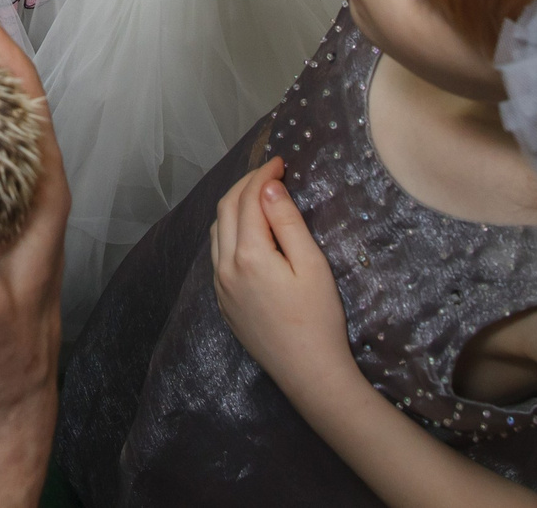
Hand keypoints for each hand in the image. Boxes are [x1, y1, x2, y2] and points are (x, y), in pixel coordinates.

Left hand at [209, 158, 354, 399]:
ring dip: (234, 206)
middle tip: (271, 172)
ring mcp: (221, 287)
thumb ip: (287, 223)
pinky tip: (248, 231)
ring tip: (260, 195)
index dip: (263, 175)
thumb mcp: (311, 265)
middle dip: (246, 184)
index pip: (248, 199)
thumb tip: (268, 188)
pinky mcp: (223, 302)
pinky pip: (218, 254)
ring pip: (217, 231)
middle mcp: (225, 267)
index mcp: (248, 255)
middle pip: (226, 210)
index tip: (281, 162)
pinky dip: (229, 231)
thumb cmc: (319, 319)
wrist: (310, 374)